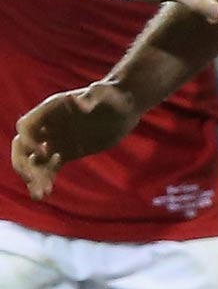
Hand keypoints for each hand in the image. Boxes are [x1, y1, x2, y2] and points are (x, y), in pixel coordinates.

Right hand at [12, 81, 141, 197]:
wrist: (125, 107)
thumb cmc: (113, 96)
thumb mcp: (103, 93)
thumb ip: (89, 98)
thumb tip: (77, 101)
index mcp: (49, 110)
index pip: (25, 127)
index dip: (29, 141)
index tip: (43, 153)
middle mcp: (47, 126)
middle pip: (22, 146)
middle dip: (24, 163)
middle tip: (33, 180)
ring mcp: (55, 140)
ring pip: (34, 161)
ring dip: (34, 177)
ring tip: (40, 195)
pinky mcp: (66, 153)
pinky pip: (49, 168)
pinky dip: (45, 179)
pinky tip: (45, 193)